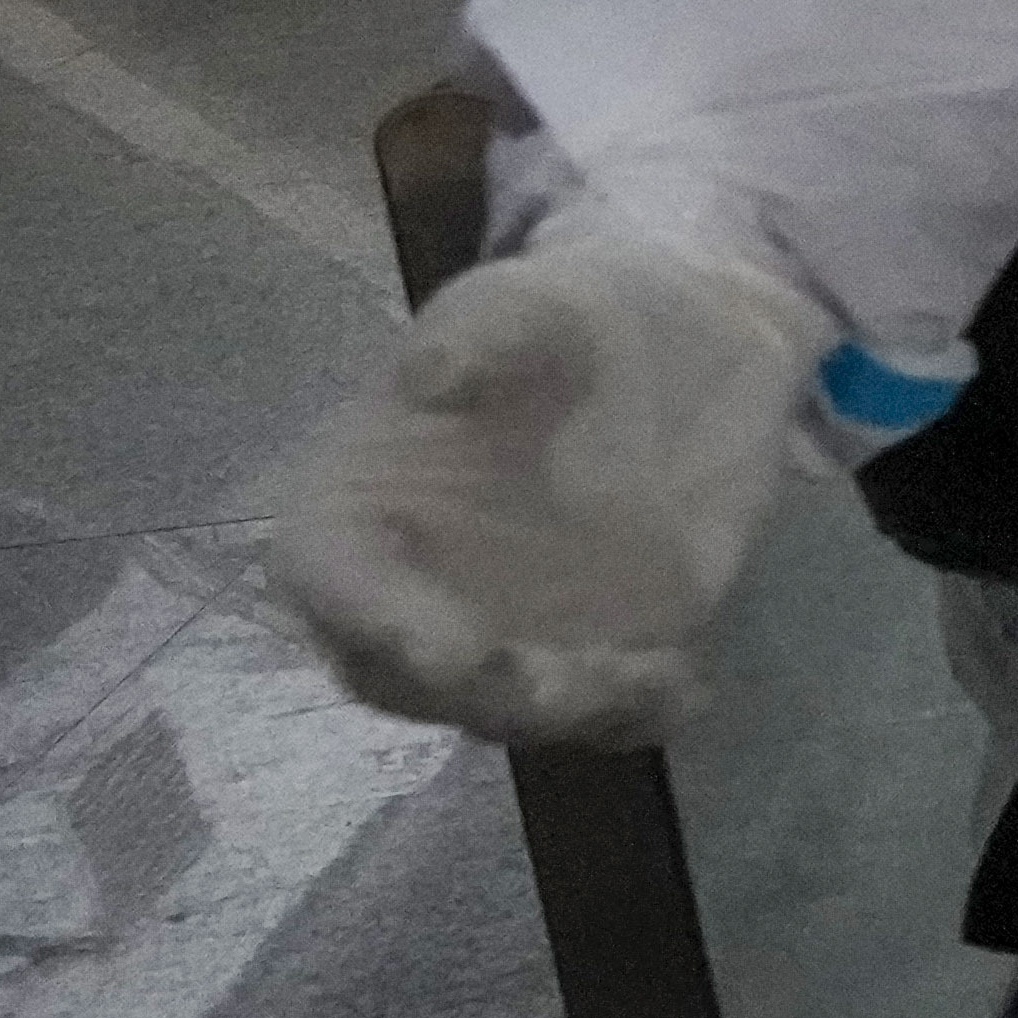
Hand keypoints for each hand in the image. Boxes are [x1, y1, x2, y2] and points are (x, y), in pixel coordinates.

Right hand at [266, 232, 818, 741]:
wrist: (684, 340)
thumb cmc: (569, 319)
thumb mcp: (527, 304)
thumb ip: (479, 338)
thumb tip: (425, 376)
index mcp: (356, 506)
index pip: (330, 579)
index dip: (371, 621)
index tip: (441, 648)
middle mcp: (410, 588)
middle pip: (407, 679)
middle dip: (477, 694)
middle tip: (561, 685)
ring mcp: (500, 630)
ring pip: (507, 710)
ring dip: (570, 713)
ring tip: (648, 675)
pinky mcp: (591, 648)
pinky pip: (602, 709)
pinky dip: (639, 713)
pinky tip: (687, 685)